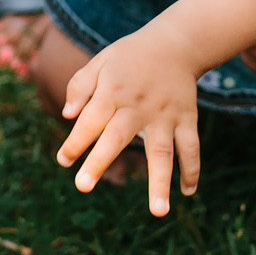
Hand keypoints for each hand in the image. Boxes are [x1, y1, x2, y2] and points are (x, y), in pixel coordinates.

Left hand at [57, 23, 202, 216]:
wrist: (175, 43)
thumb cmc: (129, 58)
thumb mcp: (101, 62)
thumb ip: (80, 86)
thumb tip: (67, 115)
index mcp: (113, 91)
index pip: (90, 119)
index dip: (75, 141)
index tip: (63, 161)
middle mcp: (138, 106)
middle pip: (117, 137)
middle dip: (99, 161)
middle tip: (83, 187)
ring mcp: (165, 115)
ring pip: (163, 151)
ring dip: (160, 182)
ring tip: (159, 212)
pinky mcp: (187, 119)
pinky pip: (191, 147)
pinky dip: (192, 170)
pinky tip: (188, 192)